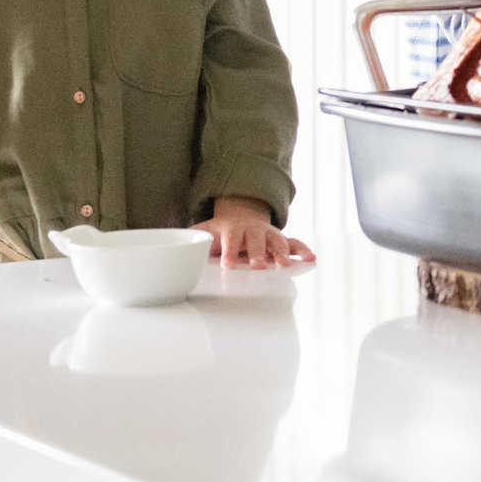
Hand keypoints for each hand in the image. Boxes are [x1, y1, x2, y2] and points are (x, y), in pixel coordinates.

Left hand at [199, 197, 316, 268]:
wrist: (242, 215)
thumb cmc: (221, 231)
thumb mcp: (204, 231)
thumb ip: (190, 238)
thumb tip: (169, 247)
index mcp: (233, 229)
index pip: (231, 239)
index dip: (230, 251)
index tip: (228, 265)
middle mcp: (253, 230)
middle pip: (257, 240)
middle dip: (258, 253)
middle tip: (258, 266)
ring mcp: (268, 234)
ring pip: (277, 241)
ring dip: (282, 253)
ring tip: (285, 265)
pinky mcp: (280, 239)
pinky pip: (294, 243)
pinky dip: (303, 250)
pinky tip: (311, 259)